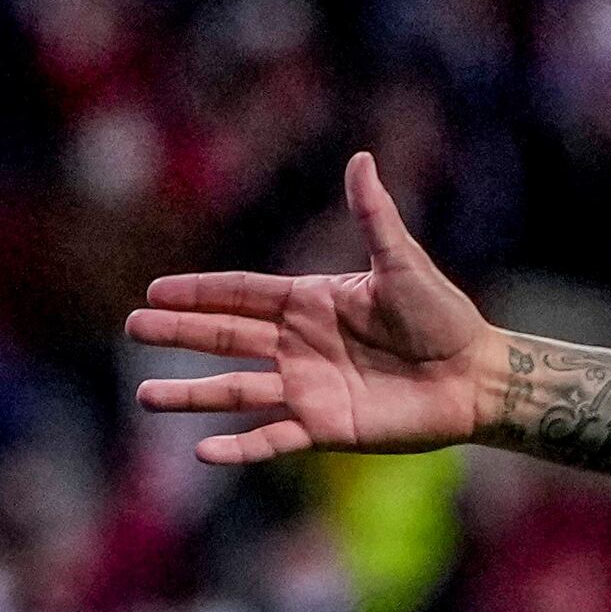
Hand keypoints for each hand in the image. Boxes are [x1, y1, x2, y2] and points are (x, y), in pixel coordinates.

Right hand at [130, 154, 500, 467]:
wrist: (477, 377)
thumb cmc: (445, 317)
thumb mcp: (404, 264)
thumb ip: (374, 217)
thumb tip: (361, 159)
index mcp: (310, 302)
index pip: (241, 293)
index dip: (199, 292)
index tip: (155, 291)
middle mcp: (300, 345)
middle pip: (225, 337)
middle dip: (179, 333)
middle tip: (132, 328)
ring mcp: (309, 388)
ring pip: (236, 390)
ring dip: (191, 394)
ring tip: (147, 397)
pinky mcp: (328, 428)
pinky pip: (274, 438)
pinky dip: (240, 447)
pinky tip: (203, 452)